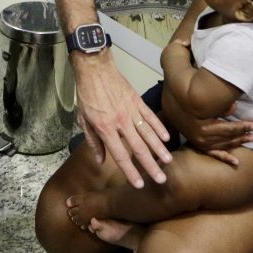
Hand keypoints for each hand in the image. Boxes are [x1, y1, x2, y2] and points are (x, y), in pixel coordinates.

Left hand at [72, 52, 171, 187]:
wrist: (95, 68)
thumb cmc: (87, 94)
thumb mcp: (83, 119)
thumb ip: (93, 141)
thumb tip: (100, 159)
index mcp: (105, 128)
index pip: (120, 154)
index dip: (130, 171)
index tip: (139, 184)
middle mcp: (121, 122)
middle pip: (139, 147)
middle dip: (150, 165)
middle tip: (161, 179)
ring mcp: (131, 110)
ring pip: (148, 133)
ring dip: (159, 148)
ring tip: (168, 161)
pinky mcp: (137, 100)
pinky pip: (150, 116)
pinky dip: (159, 127)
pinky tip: (166, 138)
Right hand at [178, 103, 252, 164]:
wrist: (172, 109)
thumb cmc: (189, 103)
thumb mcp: (203, 104)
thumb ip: (218, 107)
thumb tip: (234, 109)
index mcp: (204, 128)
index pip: (228, 128)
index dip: (242, 126)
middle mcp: (203, 138)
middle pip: (227, 137)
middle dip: (242, 134)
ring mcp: (201, 144)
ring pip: (224, 145)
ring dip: (238, 142)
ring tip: (250, 139)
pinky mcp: (199, 146)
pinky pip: (214, 153)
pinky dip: (225, 157)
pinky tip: (236, 162)